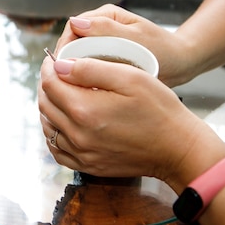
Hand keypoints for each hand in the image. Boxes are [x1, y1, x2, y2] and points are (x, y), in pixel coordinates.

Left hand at [38, 56, 224, 189]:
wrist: (178, 149)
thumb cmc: (159, 109)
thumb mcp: (129, 77)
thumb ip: (90, 69)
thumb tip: (59, 66)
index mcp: (85, 110)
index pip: (49, 84)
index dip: (48, 67)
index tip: (54, 59)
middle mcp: (77, 136)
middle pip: (45, 104)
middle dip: (47, 85)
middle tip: (57, 73)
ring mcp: (81, 154)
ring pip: (48, 126)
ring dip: (49, 107)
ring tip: (61, 93)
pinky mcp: (88, 166)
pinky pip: (56, 149)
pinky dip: (54, 132)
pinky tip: (63, 121)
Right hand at [57, 4, 191, 86]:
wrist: (180, 63)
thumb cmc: (164, 50)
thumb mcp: (136, 39)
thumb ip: (106, 30)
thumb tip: (76, 23)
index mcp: (105, 15)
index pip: (73, 28)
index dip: (66, 48)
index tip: (64, 68)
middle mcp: (99, 26)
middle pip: (72, 43)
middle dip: (69, 62)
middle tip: (69, 83)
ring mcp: (100, 42)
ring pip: (77, 56)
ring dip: (76, 70)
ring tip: (77, 88)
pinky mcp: (103, 57)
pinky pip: (86, 65)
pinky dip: (86, 76)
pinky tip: (88, 88)